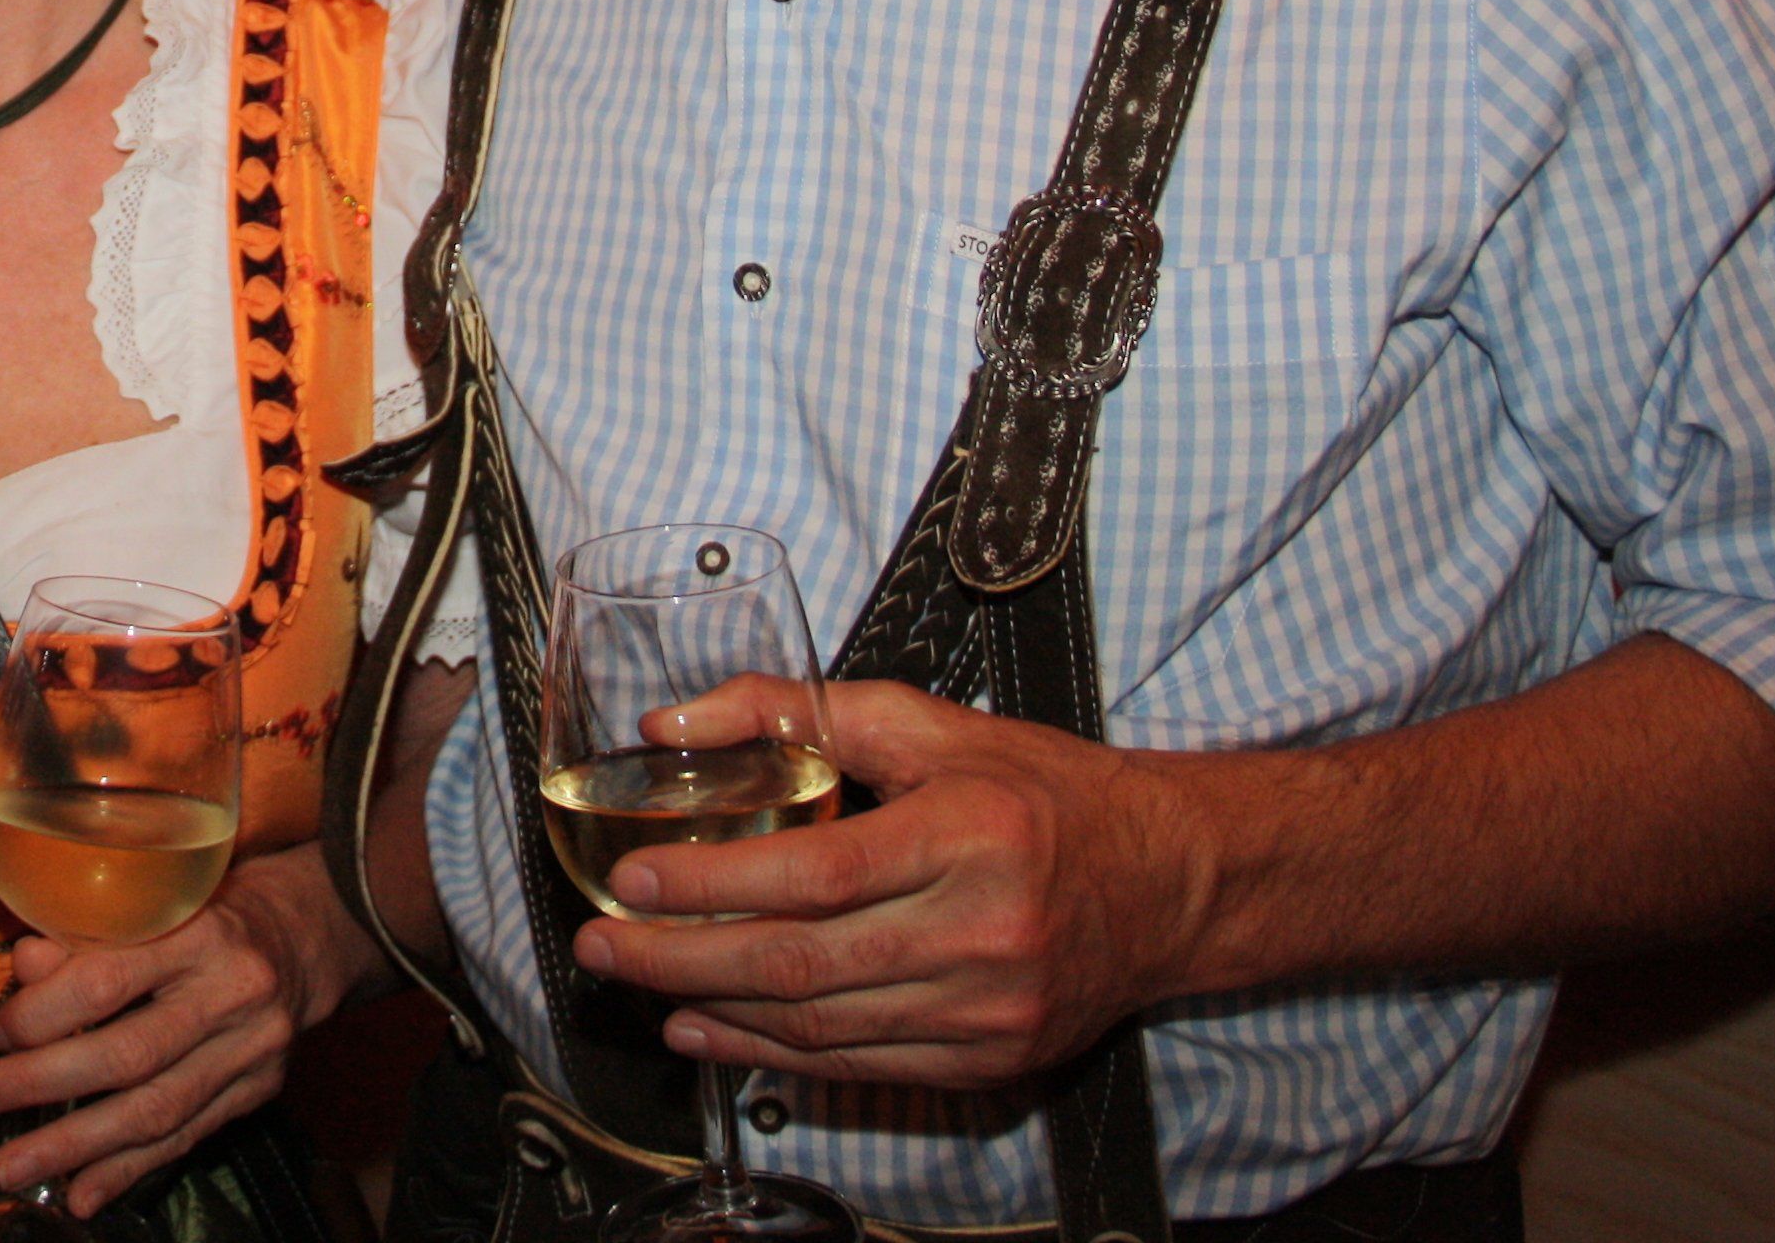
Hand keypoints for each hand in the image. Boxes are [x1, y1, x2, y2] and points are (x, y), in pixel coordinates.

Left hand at [0, 849, 357, 1216]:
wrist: (307, 936)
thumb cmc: (210, 910)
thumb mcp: (154, 902)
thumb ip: (86, 935)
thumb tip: (23, 966)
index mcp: (200, 931)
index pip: (110, 979)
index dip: (45, 1013)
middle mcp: (231, 994)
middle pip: (129, 1054)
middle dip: (42, 1084)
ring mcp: (250, 1051)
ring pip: (156, 1110)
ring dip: (76, 1146)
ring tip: (13, 1165)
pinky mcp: (256, 1092)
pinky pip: (185, 1139)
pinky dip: (128, 1171)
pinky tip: (80, 1195)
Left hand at [571, 678, 1210, 1088]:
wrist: (1171, 884)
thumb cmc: (1047, 794)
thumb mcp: (931, 725)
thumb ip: (797, 709)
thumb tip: (674, 720)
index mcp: (968, 835)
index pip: (815, 873)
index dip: (713, 885)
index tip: (631, 878)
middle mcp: (982, 931)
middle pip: (803, 962)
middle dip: (682, 957)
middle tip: (602, 944)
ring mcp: (988, 1010)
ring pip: (822, 1024)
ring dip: (715, 1009)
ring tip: (640, 980)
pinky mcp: (989, 1061)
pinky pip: (859, 1065)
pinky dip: (773, 1054)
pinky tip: (711, 1028)